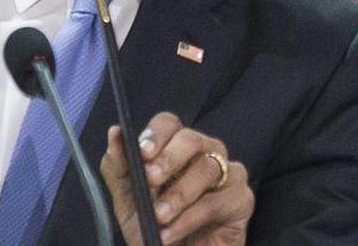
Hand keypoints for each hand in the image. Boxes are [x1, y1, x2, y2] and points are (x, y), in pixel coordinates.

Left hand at [101, 112, 253, 245]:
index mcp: (176, 148)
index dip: (156, 134)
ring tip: (159, 217)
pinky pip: (218, 201)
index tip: (142, 152)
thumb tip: (115, 132)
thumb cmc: (154, 228)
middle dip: (169, 159)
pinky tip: (171, 233)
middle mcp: (206, 153)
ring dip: (178, 194)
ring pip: (208, 168)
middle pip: (192, 139)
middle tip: (150, 180)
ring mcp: (228, 174)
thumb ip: (119, 167)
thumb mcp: (128, 200)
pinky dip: (190, 218)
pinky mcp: (242, 200)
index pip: (169, 124)